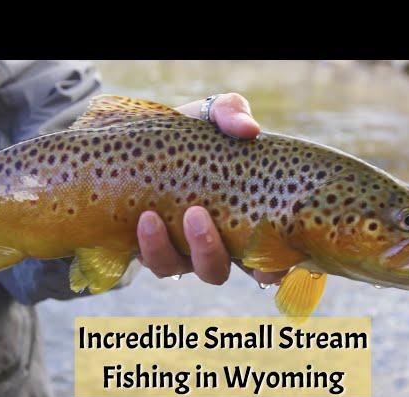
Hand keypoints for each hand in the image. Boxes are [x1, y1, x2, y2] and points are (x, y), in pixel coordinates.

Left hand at [136, 93, 287, 285]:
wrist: (139, 138)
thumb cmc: (189, 133)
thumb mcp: (210, 117)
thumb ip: (231, 114)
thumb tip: (249, 129)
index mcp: (238, 220)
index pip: (264, 259)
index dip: (269, 271)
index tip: (265, 266)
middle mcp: (210, 242)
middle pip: (215, 271)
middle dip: (207, 252)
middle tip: (196, 214)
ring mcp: (175, 247)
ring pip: (175, 268)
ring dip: (164, 249)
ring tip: (151, 217)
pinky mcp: (144, 244)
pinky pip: (147, 259)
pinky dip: (144, 244)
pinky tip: (140, 218)